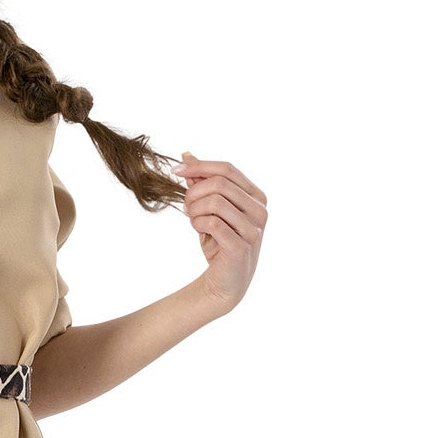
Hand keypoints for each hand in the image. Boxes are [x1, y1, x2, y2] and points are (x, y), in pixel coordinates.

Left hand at [176, 152, 266, 315]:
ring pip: (215, 201)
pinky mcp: (241, 246)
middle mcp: (260, 210)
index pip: (227, 169)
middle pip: (219, 183)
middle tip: (186, 207)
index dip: (199, 166)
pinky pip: (212, 222)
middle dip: (194, 191)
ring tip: (193, 220)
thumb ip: (202, 182)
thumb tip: (187, 155)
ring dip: (195, 209)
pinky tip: (197, 229)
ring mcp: (253, 229)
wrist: (224, 283)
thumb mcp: (209, 209)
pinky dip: (198, 223)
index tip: (176, 169)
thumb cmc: (219, 243)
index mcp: (256, 197)